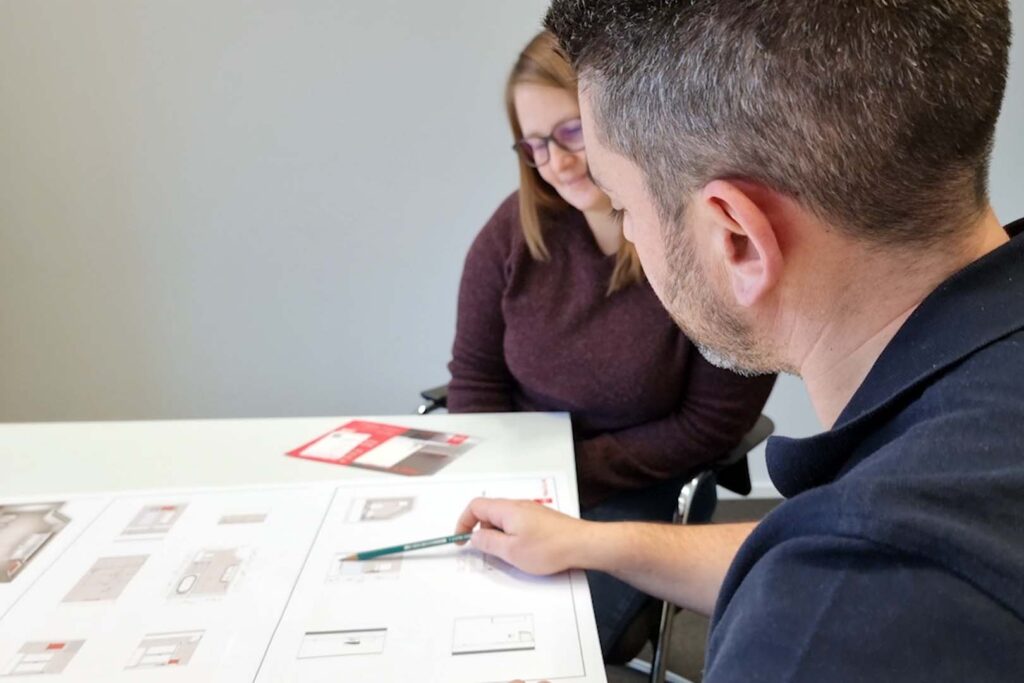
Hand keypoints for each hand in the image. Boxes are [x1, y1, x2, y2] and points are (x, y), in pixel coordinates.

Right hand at [455, 497, 590, 574]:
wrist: (582, 544)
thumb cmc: (548, 548)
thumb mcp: (511, 551)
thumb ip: (488, 542)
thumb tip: (475, 536)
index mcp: (506, 509)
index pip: (475, 506)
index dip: (463, 522)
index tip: (461, 541)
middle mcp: (517, 505)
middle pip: (489, 512)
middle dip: (483, 532)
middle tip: (490, 552)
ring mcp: (531, 511)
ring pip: (504, 520)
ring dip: (499, 536)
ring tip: (510, 554)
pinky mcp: (541, 519)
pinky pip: (517, 524)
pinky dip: (512, 536)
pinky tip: (524, 551)